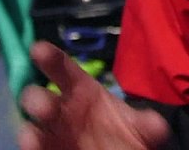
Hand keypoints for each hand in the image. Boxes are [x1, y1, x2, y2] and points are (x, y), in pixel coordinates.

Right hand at [18, 41, 171, 149]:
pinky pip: (36, 146)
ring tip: (32, 134)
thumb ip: (146, 124)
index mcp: (81, 90)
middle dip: (37, 99)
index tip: (38, 49)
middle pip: (42, 98)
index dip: (50, 58)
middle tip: (41, 104)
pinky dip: (31, 145)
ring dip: (31, 129)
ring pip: (34, 125)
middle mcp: (62, 108)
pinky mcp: (47, 148)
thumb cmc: (121, 132)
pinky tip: (32, 143)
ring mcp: (52, 131)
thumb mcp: (139, 127)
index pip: (63, 69)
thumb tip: (157, 125)